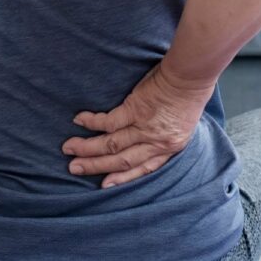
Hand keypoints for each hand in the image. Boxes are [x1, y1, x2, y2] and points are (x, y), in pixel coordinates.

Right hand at [61, 60, 212, 187]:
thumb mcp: (183, 124)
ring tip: (69, 148)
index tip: (105, 185)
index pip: (144, 168)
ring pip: (111, 143)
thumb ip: (165, 134)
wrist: (191, 75)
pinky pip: (108, 121)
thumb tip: (147, 139)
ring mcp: (144, 126)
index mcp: (170, 147)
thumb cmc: (190, 94)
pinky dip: (92, 122)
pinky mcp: (135, 109)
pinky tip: (79, 121)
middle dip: (96, 166)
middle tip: (74, 168)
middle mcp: (156, 141)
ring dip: (88, 148)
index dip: (123, 178)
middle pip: (122, 160)